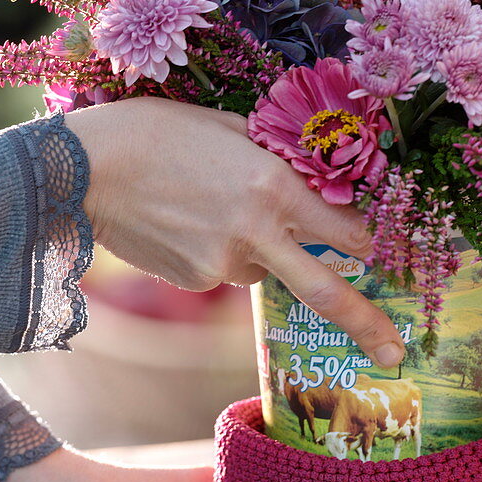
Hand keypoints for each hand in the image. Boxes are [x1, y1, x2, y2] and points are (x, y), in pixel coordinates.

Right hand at [64, 98, 404, 367]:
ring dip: (256, 248)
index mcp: (274, 186)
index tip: (373, 251)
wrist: (86, 168)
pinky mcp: (196, 282)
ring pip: (263, 269)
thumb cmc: (161, 132)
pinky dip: (218, 252)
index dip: (363, 241)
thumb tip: (311, 181)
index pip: (344, 230)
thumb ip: (277, 161)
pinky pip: (225, 271)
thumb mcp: (232, 129)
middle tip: (396, 352)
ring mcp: (224, 264)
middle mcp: (257, 232)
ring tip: (208, 205)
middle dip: (366, 324)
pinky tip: (186, 222)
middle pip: (324, 291)